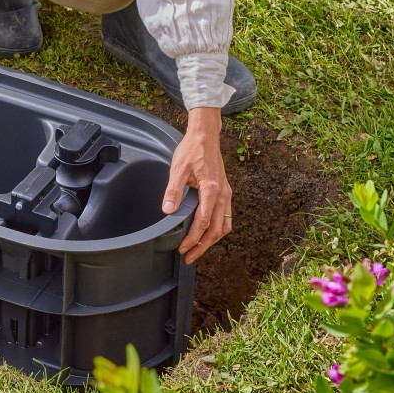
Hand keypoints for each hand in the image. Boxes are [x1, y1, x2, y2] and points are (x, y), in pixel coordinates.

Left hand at [162, 107, 231, 262]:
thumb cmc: (192, 150)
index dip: (193, 239)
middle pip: (216, 230)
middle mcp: (223, 194)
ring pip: (224, 226)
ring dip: (212, 240)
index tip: (183, 249)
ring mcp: (226, 193)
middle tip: (189, 257)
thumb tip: (167, 210)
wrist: (205, 135)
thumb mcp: (178, 168)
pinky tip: (207, 232)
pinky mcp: (225, 191)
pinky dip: (217, 229)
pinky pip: (225, 217)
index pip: (203, 223)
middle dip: (203, 246)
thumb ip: (173, 190)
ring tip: (198, 249)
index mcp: (212, 190)